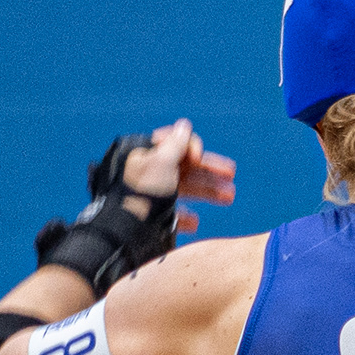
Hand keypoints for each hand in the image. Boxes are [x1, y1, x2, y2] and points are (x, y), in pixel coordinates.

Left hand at [118, 119, 237, 235]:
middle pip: (184, 167)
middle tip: (231, 175)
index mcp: (148, 155)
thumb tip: (184, 125)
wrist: (124, 229)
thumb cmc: (143, 190)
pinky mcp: (151, 216)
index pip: (175, 143)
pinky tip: (195, 223)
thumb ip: (176, 144)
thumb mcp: (162, 162)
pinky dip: (187, 216)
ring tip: (229, 198)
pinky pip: (173, 213)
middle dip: (209, 171)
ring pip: (184, 188)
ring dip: (208, 191)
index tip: (199, 158)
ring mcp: (150, 195)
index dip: (192, 147)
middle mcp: (149, 173)